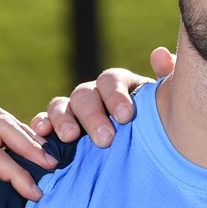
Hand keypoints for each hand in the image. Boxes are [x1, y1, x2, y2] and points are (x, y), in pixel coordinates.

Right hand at [31, 46, 176, 146]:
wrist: (146, 155)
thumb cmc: (157, 127)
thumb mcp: (166, 105)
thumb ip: (166, 81)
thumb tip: (159, 53)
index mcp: (119, 86)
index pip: (111, 80)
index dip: (116, 96)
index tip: (126, 116)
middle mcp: (93, 95)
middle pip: (84, 95)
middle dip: (92, 116)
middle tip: (105, 139)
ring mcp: (73, 111)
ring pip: (60, 106)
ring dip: (62, 120)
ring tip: (70, 138)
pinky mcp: (57, 129)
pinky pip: (43, 123)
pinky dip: (40, 127)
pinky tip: (42, 138)